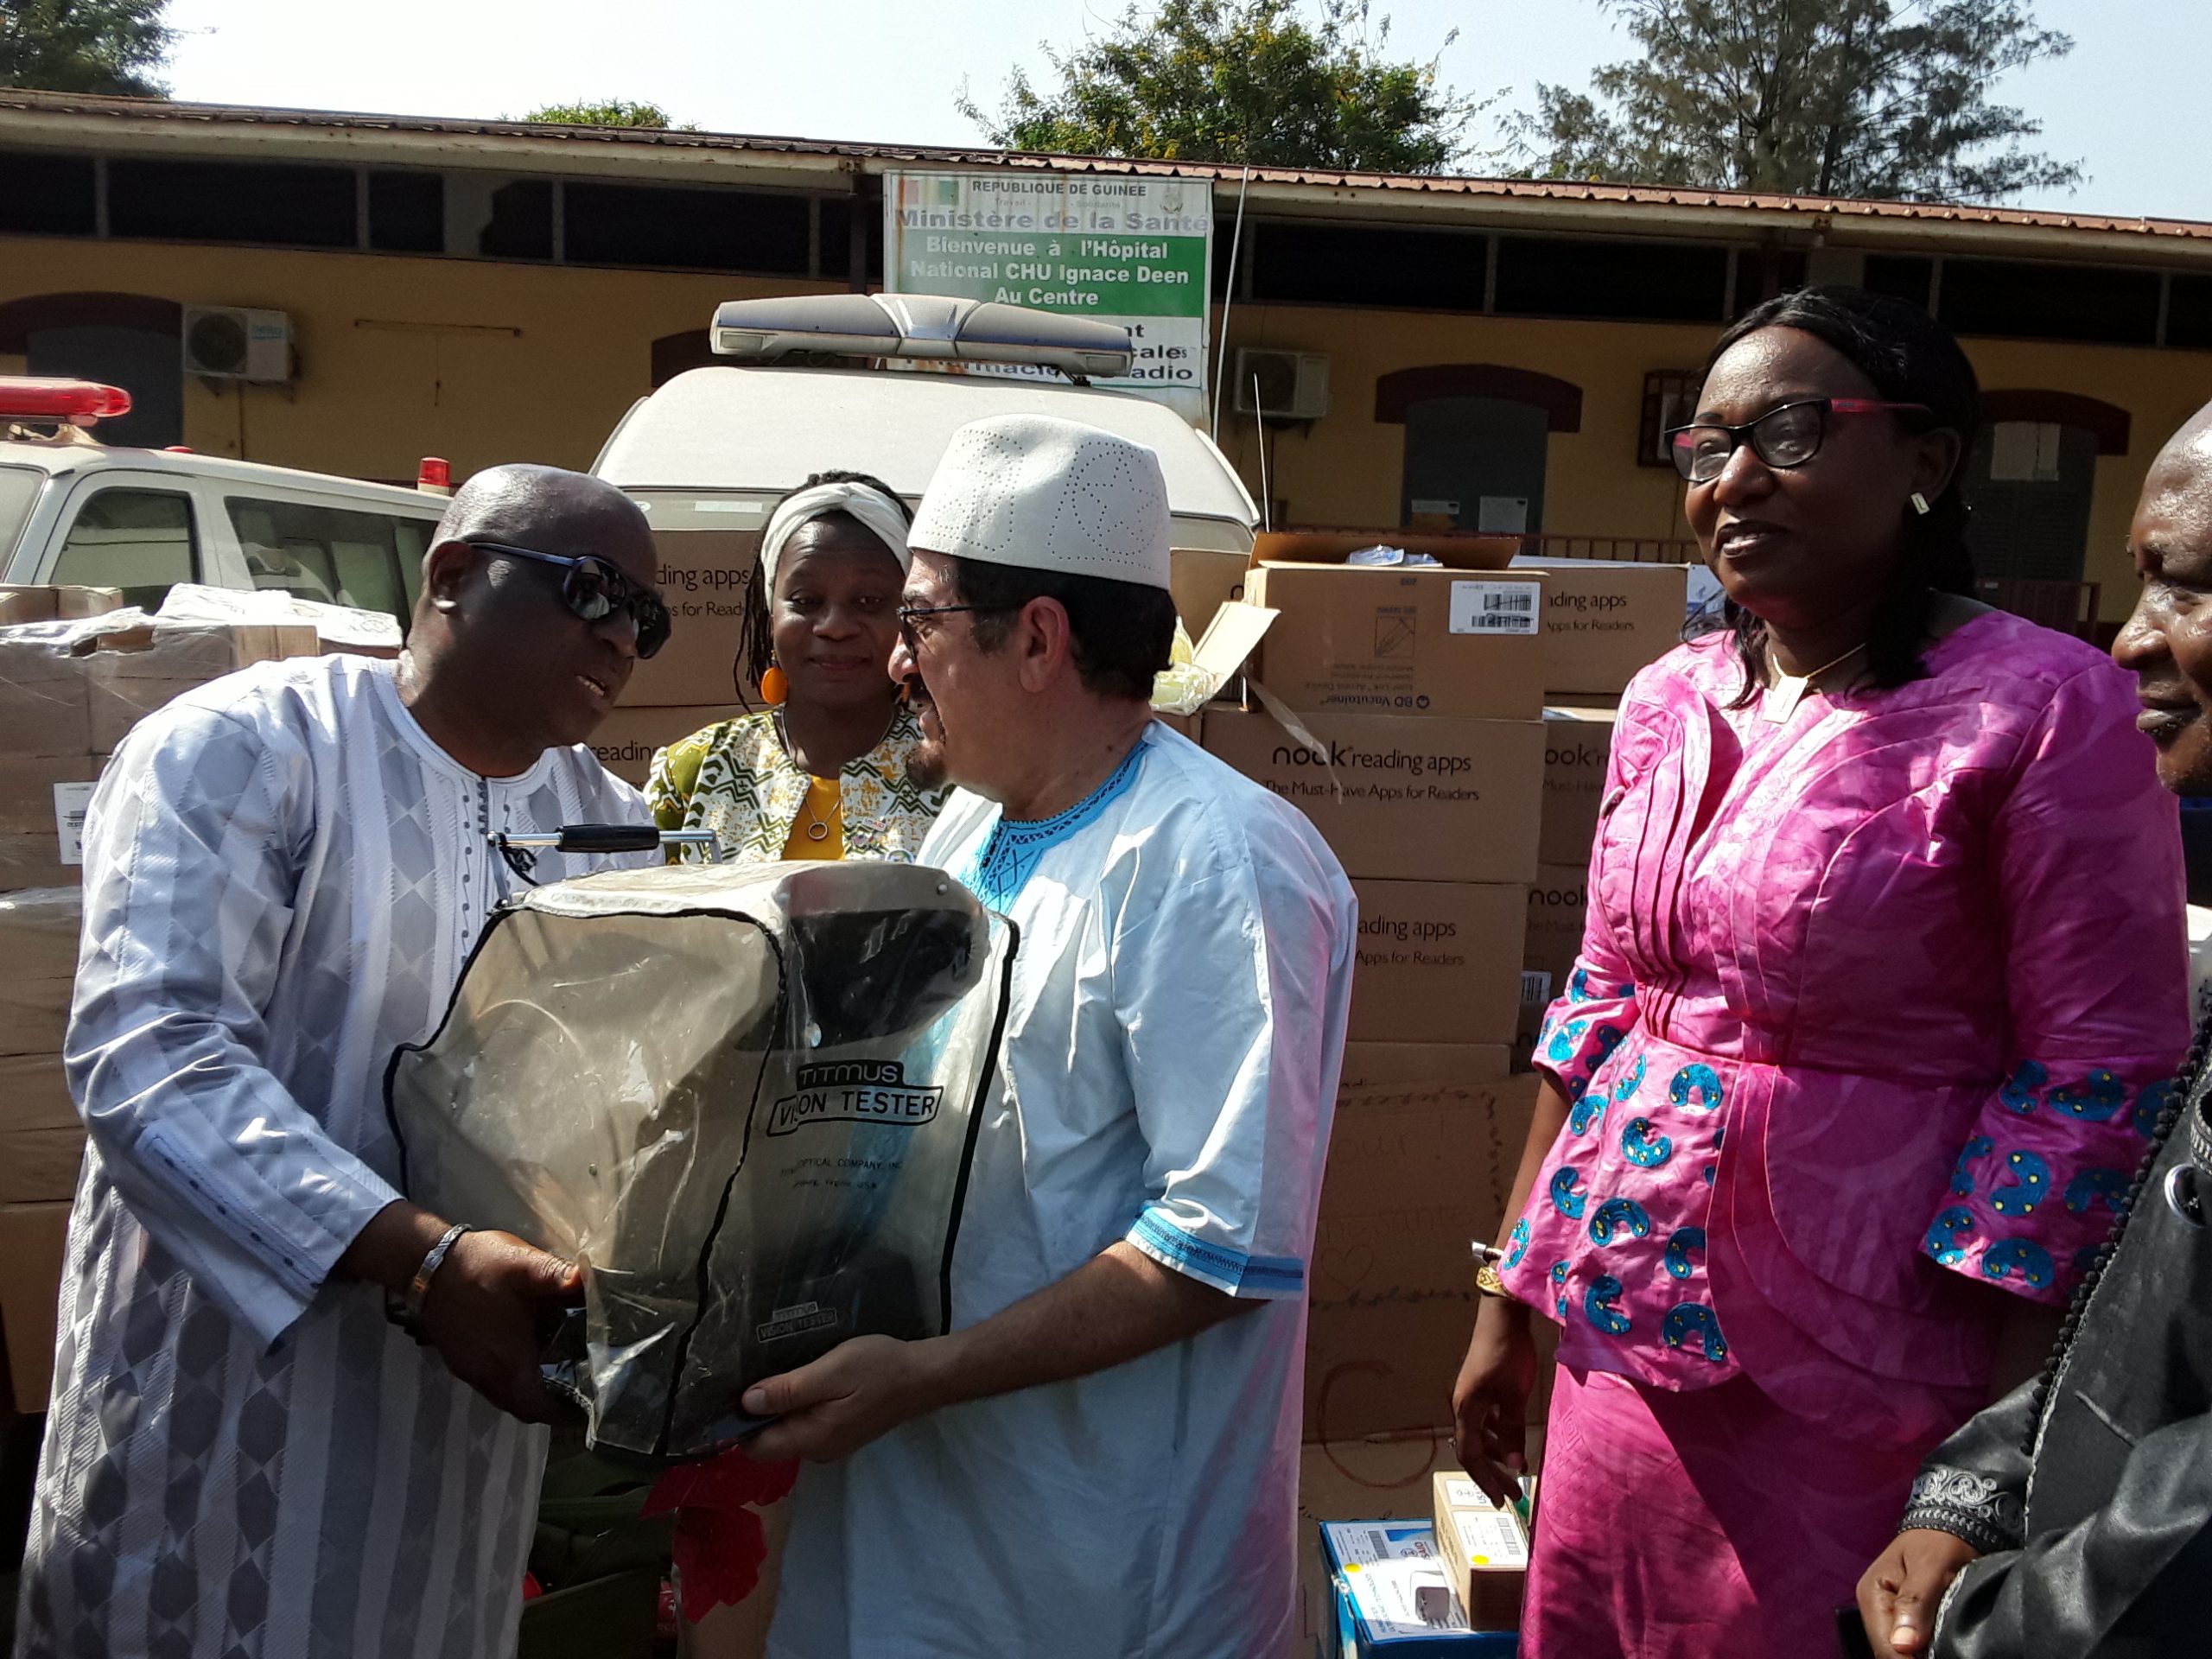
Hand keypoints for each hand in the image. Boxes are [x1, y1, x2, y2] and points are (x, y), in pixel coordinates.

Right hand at [416, 1229, 583, 1425]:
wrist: (427, 1265)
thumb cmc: (480, 1266)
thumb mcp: (525, 1264)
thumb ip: (559, 1276)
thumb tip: (593, 1281)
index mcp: (510, 1360)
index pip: (543, 1407)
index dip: (569, 1412)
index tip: (594, 1401)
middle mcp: (490, 1376)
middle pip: (527, 1409)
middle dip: (555, 1406)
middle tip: (582, 1386)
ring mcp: (473, 1372)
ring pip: (510, 1400)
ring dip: (533, 1395)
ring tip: (562, 1372)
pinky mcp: (462, 1363)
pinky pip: (495, 1387)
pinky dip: (516, 1383)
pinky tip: (530, 1356)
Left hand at [742, 1334, 948, 1462]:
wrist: (924, 1377)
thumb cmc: (877, 1369)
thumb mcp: (830, 1372)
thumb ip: (788, 1390)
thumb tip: (746, 1403)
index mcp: (811, 1438)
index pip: (756, 1448)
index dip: (739, 1424)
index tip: (731, 1392)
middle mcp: (818, 1450)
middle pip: (770, 1441)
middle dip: (758, 1414)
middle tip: (755, 1372)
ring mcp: (832, 1444)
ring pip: (789, 1432)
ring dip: (779, 1409)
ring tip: (778, 1371)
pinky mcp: (843, 1433)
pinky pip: (807, 1426)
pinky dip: (799, 1408)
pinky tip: (804, 1381)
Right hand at [1451, 1295, 1537, 1505]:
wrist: (1502, 1317)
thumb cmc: (1508, 1355)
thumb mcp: (1514, 1396)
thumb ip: (1512, 1431)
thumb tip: (1515, 1465)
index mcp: (1466, 1410)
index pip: (1470, 1456)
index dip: (1485, 1480)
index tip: (1502, 1500)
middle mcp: (1463, 1406)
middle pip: (1473, 1449)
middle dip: (1493, 1473)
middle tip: (1514, 1493)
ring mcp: (1470, 1397)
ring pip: (1480, 1436)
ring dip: (1497, 1454)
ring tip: (1518, 1469)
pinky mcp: (1480, 1388)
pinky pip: (1485, 1422)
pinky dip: (1498, 1436)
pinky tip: (1513, 1440)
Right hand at [1857, 1528, 1979, 1656]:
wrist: (1953, 1526)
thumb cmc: (1941, 1542)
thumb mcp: (1931, 1566)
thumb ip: (1915, 1601)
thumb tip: (1903, 1645)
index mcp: (1873, 1594)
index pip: (1885, 1646)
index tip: (1935, 1657)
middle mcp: (1875, 1608)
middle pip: (1890, 1651)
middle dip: (1916, 1656)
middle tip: (1944, 1650)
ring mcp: (1890, 1615)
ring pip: (1900, 1650)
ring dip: (1921, 1652)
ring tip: (1943, 1648)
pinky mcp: (1905, 1619)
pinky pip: (1910, 1645)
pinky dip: (1924, 1648)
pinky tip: (1937, 1646)